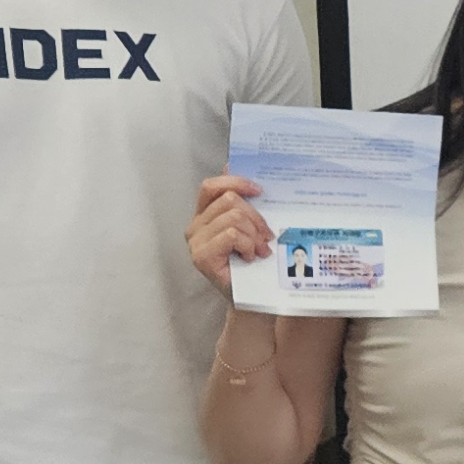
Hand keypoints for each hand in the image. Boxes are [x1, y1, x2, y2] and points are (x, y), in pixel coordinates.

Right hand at [188, 173, 272, 290]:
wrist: (249, 297)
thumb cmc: (251, 263)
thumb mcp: (250, 228)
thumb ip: (244, 203)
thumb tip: (232, 166)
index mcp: (205, 214)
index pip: (212, 186)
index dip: (236, 182)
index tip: (259, 191)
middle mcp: (196, 226)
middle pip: (229, 200)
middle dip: (255, 217)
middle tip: (266, 237)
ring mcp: (196, 241)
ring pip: (234, 217)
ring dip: (254, 234)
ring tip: (259, 250)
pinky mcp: (201, 256)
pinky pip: (232, 235)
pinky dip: (248, 245)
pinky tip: (250, 257)